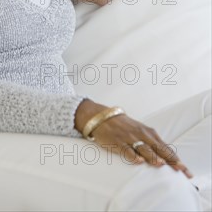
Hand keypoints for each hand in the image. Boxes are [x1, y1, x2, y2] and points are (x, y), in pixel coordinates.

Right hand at [75, 100, 191, 177]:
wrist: (103, 116)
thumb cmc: (124, 126)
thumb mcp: (140, 131)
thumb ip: (152, 143)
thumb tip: (167, 157)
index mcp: (148, 133)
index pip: (165, 147)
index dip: (175, 159)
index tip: (185, 170)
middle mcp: (141, 134)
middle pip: (158, 148)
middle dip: (170, 160)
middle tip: (180, 170)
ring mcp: (129, 138)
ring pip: (143, 149)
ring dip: (152, 156)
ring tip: (161, 164)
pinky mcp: (117, 141)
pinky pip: (126, 149)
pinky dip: (132, 155)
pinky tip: (138, 161)